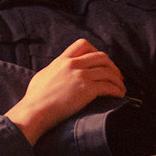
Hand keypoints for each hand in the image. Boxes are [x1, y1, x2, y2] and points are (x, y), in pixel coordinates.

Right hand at [6, 39, 126, 144]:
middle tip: (116, 76)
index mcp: (62, 60)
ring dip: (118, 80)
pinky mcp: (87, 89)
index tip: (101, 62)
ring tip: (121, 88)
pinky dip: (117, 90)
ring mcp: (81, 76)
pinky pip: (109, 86)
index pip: (83, 45)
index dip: (96, 51)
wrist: (34, 110)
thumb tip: (59, 72)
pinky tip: (119, 95)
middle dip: (112, 66)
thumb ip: (55, 70)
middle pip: (101, 56)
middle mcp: (73, 64)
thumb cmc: (35, 98)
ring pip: (108, 71)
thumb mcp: (44, 75)